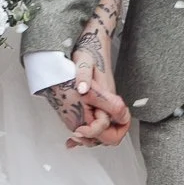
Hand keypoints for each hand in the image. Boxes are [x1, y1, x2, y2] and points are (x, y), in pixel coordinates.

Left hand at [44, 21, 131, 147]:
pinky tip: (73, 139)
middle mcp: (109, 105)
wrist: (93, 44)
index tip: (78, 130)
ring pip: (105, 133)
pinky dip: (87, 134)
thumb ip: (84, 75)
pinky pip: (97, 125)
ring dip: (90, 140)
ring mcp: (104, 106)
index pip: (111, 125)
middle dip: (94, 140)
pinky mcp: (98, 106)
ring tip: (72, 140)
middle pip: (111, 135)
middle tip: (75, 136)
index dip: (95, 131)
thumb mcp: (84, 61)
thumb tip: (82, 90)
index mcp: (109, 97)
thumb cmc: (90, 52)